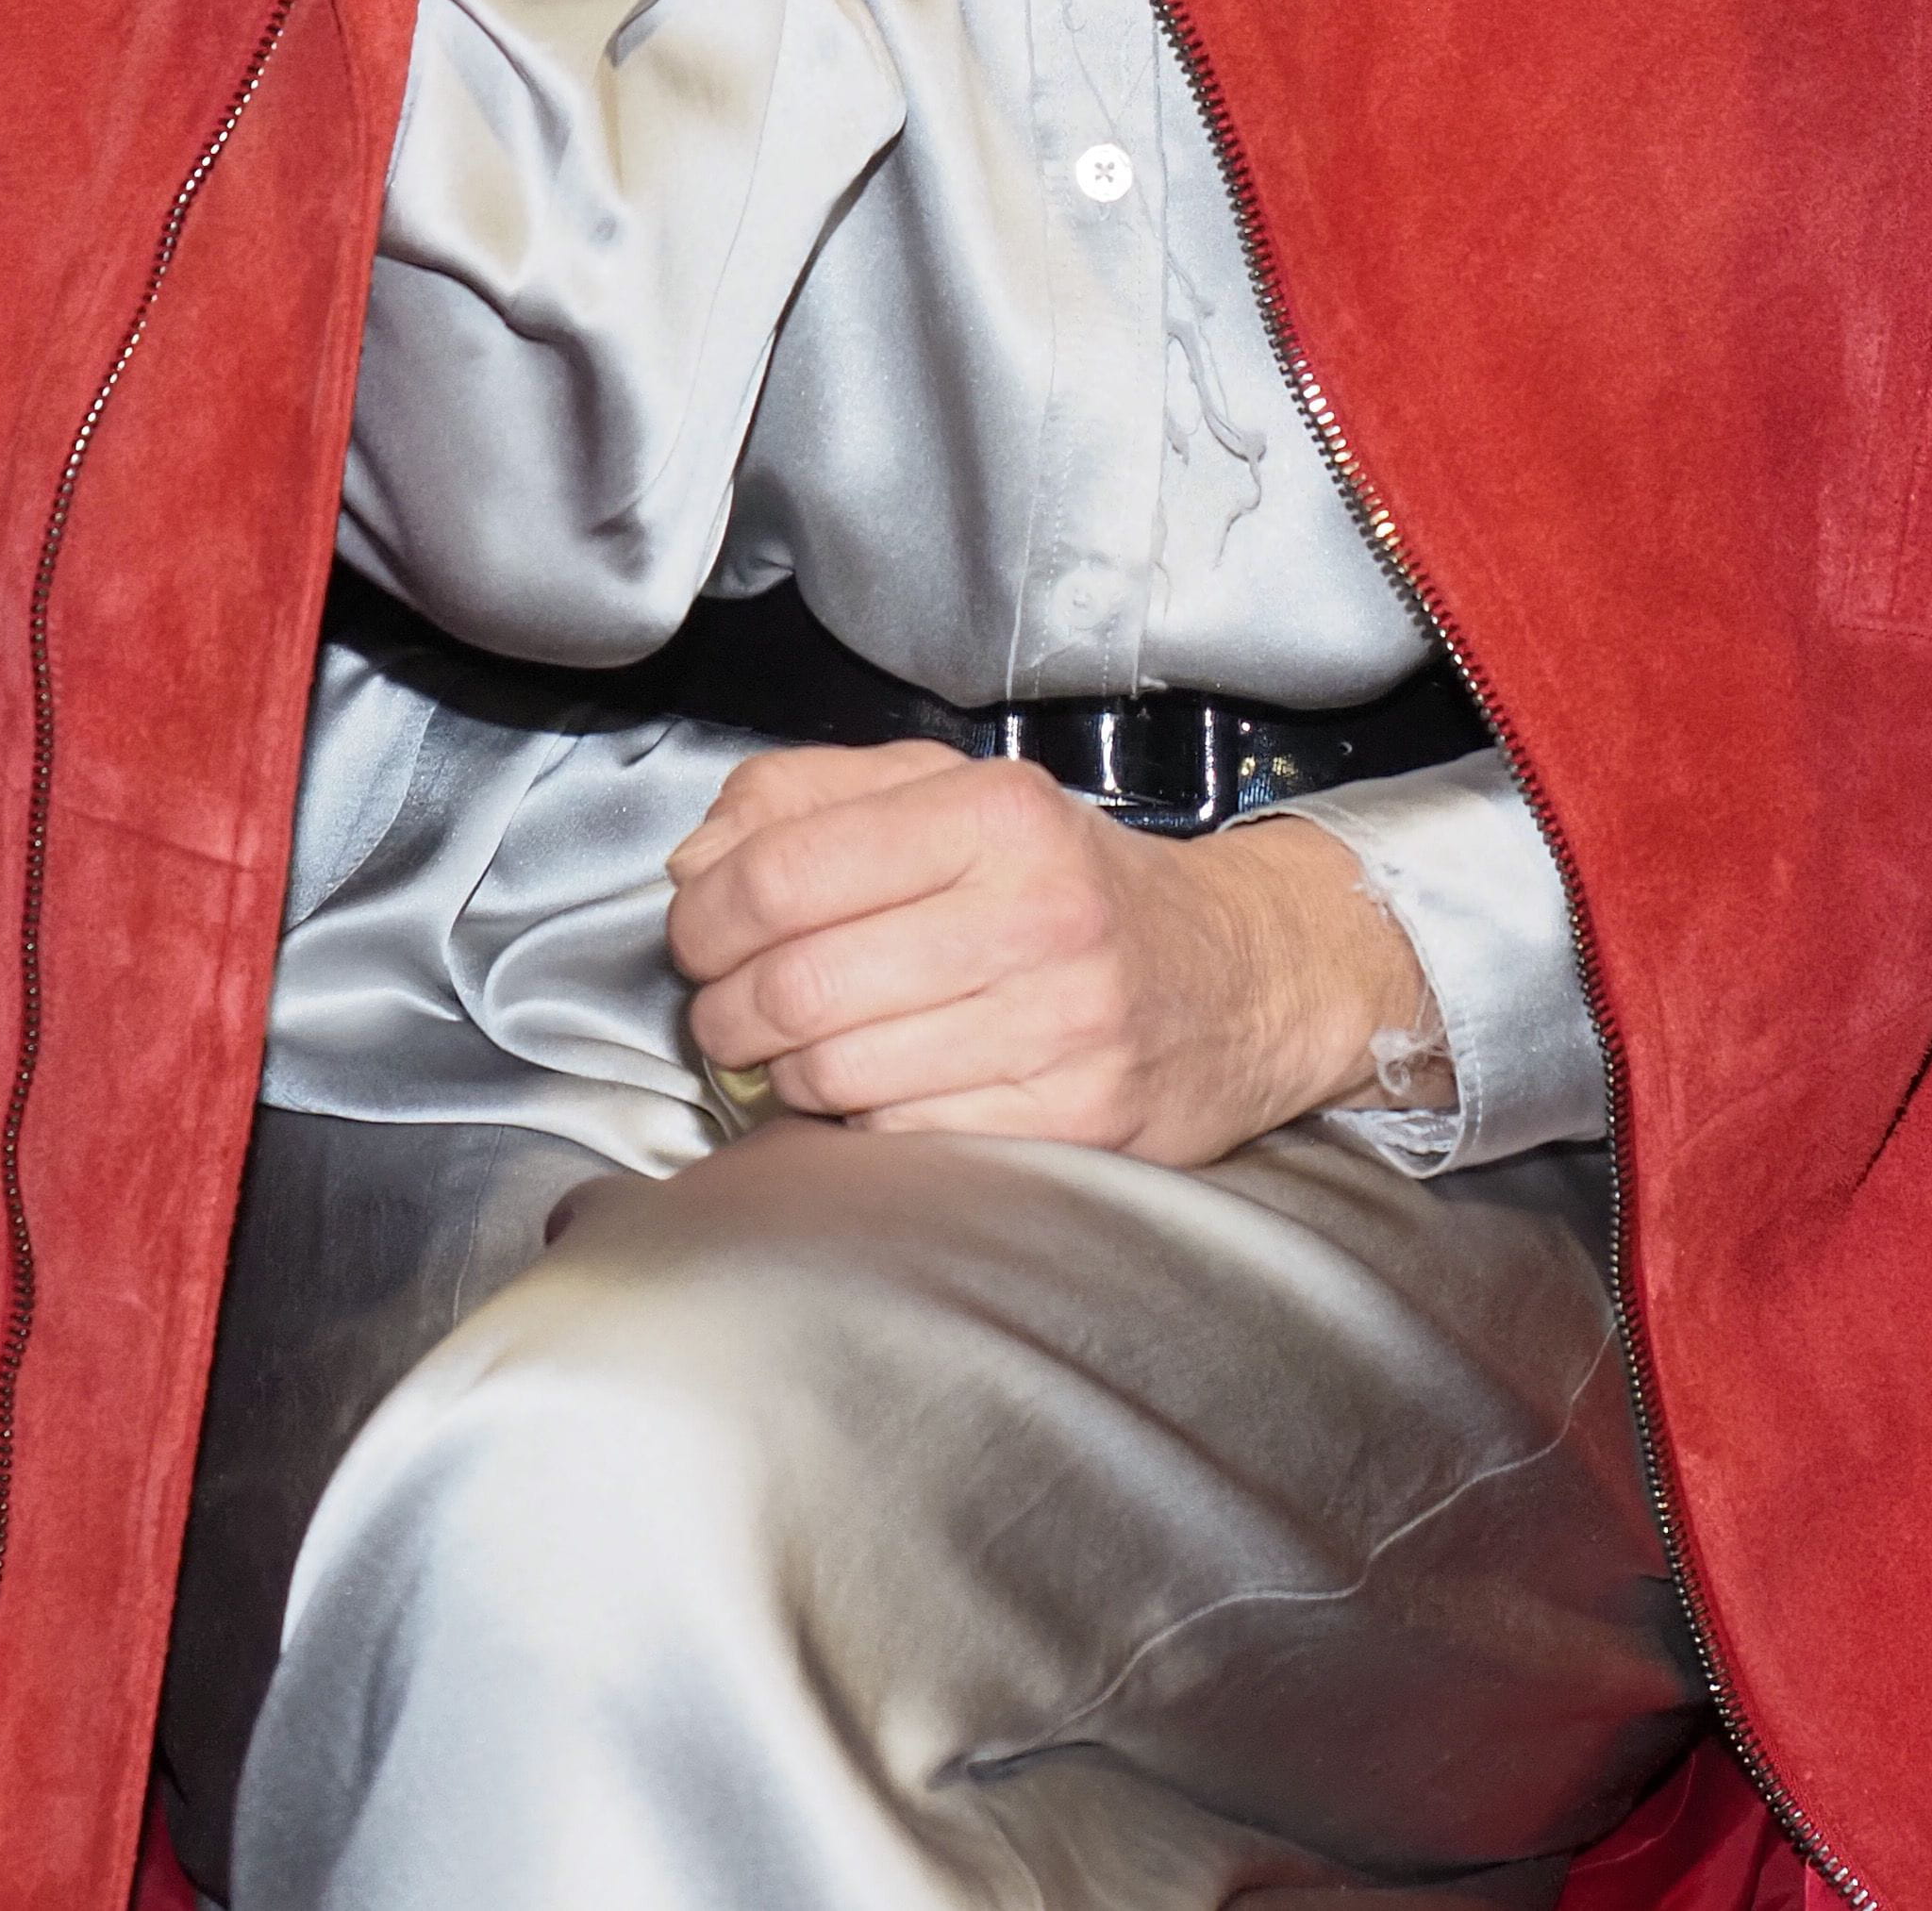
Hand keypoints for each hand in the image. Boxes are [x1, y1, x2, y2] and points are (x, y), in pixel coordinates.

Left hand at [666, 741, 1448, 1168]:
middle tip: (725, 1006)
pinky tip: (874, 1086)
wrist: (1237, 976)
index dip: (703, 914)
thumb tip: (695, 862)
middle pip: (794, 982)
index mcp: (993, 812)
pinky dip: (857, 1121)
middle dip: (724, 1007)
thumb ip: (807, 799)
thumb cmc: (1070, 883)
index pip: (780, 870)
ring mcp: (1059, 1026)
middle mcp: (1034, 912)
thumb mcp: (950, 794)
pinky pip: (898, 1136)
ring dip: (782, 1072)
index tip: (697, 933)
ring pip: (834, 1072)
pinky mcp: (1072, 1121)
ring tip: (797, 1047)